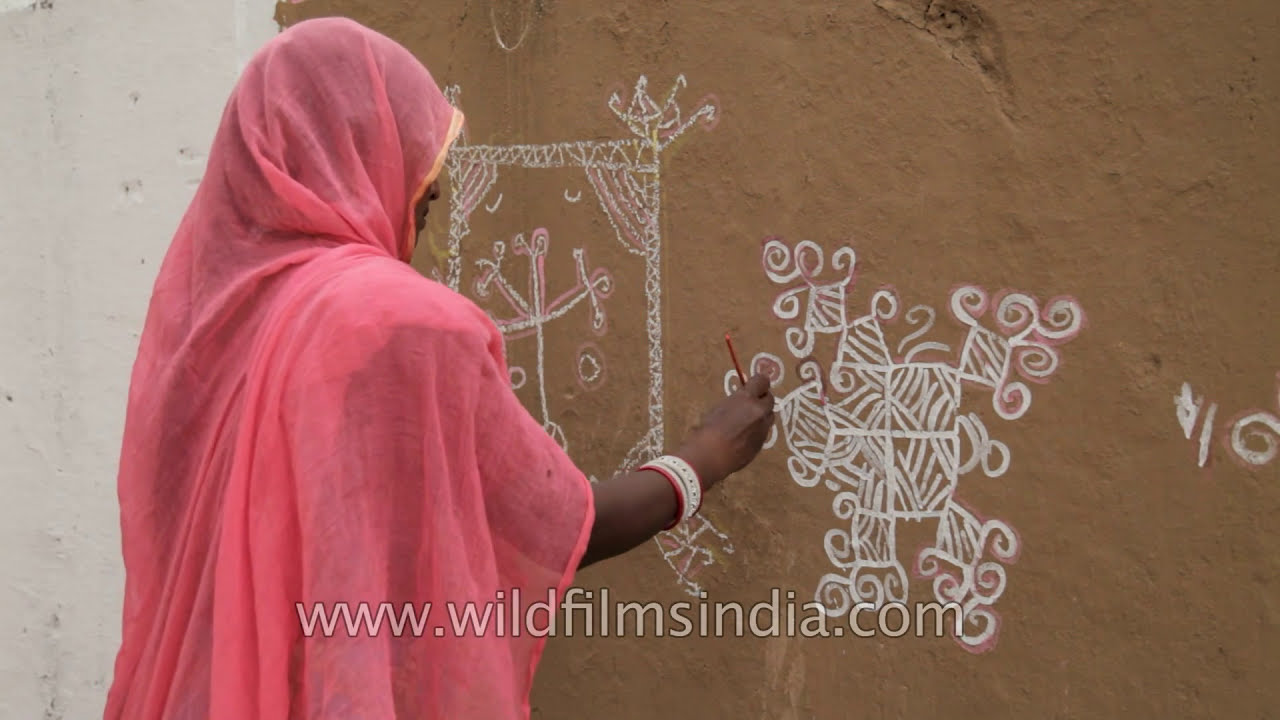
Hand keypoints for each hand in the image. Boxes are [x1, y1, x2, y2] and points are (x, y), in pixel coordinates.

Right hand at [674, 373, 775, 490]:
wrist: (711, 455)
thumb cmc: (708, 429)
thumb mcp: (720, 407)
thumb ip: (736, 401)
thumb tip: (742, 401)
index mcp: (746, 398)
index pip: (762, 381)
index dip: (759, 382)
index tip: (754, 385)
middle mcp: (759, 411)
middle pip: (770, 399)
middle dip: (762, 399)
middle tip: (751, 403)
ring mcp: (763, 428)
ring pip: (769, 416)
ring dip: (762, 415)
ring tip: (748, 421)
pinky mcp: (762, 442)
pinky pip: (764, 431)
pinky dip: (757, 430)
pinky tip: (744, 436)